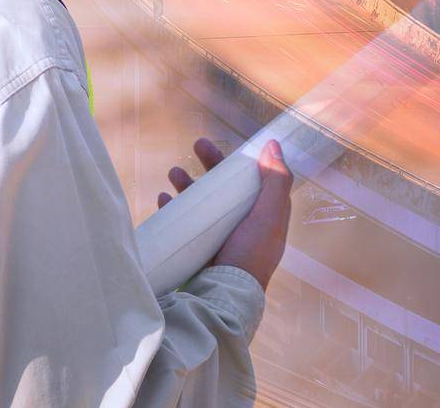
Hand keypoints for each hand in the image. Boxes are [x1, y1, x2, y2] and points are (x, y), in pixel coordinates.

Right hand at [156, 139, 292, 290]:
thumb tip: (273, 146)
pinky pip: (186, 223)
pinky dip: (175, 208)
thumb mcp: (269, 216)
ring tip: (173, 172)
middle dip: (212, 164)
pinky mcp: (200, 249)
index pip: (256, 183)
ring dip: (189, 184)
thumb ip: (276, 182)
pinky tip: (163, 199)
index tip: (232, 147)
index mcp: (264, 218)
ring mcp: (221, 238)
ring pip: (204, 202)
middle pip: (227, 187)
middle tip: (198, 145)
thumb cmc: (250, 255)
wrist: (223, 295)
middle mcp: (244, 227)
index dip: (244, 163)